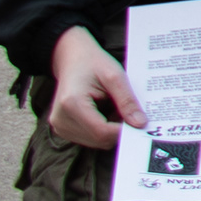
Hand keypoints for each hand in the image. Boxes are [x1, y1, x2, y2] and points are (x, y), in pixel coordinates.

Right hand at [44, 26, 142, 150]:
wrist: (72, 58)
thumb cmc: (93, 63)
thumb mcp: (115, 75)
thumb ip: (127, 100)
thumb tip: (140, 124)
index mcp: (71, 104)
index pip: (102, 132)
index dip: (124, 130)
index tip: (141, 122)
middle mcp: (61, 119)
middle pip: (99, 140)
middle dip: (118, 129)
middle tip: (128, 111)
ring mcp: (59, 127)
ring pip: (95, 142)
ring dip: (110, 130)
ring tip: (114, 108)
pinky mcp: (62, 129)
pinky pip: (89, 139)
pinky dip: (102, 130)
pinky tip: (105, 113)